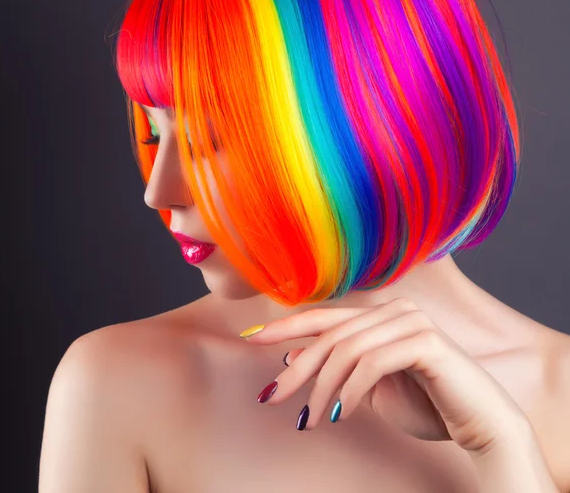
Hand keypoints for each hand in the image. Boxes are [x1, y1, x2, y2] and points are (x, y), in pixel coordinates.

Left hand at [239, 297, 531, 457]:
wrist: (479, 422)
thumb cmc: (426, 404)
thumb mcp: (368, 388)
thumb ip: (337, 368)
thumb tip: (294, 355)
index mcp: (379, 314)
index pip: (323, 317)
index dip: (285, 326)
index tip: (252, 339)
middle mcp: (393, 309)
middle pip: (329, 335)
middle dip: (296, 368)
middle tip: (272, 397)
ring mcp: (410, 320)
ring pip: (346, 349)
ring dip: (321, 388)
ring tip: (310, 419)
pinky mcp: (425, 341)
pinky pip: (372, 363)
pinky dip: (350, 391)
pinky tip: (341, 415)